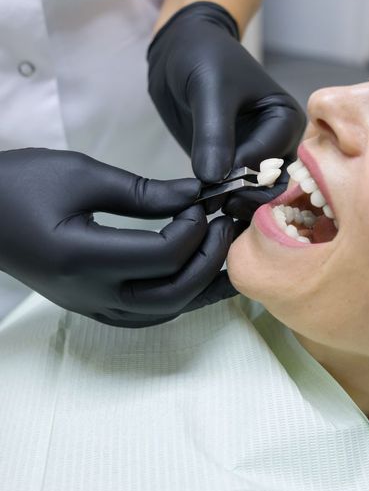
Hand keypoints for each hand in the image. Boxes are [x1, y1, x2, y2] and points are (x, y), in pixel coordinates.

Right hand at [0, 149, 236, 326]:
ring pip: (164, 312)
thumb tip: (195, 195)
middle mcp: (90, 293)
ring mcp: (90, 305)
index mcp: (83, 257)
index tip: (202, 201)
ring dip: (202, 285)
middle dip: (210, 259)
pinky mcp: (91, 305)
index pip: (163, 256)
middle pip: (172, 293)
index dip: (194, 228)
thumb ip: (144, 191)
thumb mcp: (82, 175)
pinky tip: (194, 275)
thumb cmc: (20, 184)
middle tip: (225, 225)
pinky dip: (179, 297)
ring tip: (224, 253)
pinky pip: (146, 315)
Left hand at [147, 1, 305, 214]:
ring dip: (235, 205)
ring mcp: (256, 159)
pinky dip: (222, 203)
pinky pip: (234, 194)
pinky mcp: (233, 167)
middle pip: (272, 186)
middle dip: (245, 197)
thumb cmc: (203, 57)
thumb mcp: (210, 89)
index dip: (242, 174)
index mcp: (285, 120)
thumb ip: (214, 133)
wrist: (179, 52)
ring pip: (256, 197)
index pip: (271, 159)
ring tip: (206, 203)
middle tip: (213, 200)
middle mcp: (278, 144)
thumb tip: (213, 179)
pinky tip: (202, 205)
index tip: (212, 180)